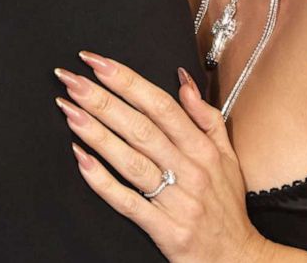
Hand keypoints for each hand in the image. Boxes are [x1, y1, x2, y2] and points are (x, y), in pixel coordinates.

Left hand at [55, 52, 268, 262]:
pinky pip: (128, 201)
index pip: (160, 105)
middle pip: (140, 127)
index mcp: (202, 148)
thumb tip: (183, 80)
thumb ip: (205, 117)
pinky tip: (82, 160)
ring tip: (69, 111)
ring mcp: (177, 200)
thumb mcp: (227, 157)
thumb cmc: (227, 207)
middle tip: (72, 79)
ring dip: (97, 133)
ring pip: (131, 160)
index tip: (98, 62)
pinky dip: (103, 180)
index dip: (127, 81)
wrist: (237, 258)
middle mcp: (190, 170)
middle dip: (102, 100)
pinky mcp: (165, 228)